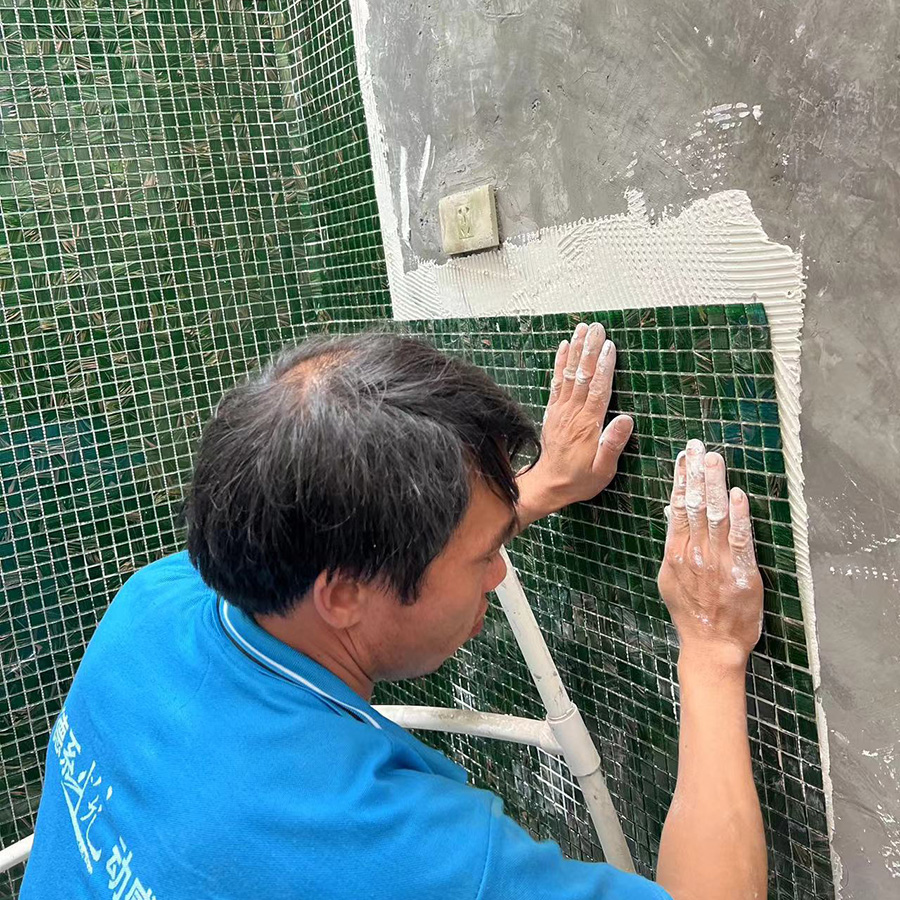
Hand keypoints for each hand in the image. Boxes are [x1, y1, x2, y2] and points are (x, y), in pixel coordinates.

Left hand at [516, 322, 633, 525]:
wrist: (548, 485)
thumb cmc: (579, 480)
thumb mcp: (603, 470)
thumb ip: (613, 445)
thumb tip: (626, 419)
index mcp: (587, 426)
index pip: (598, 390)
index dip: (604, 367)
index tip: (609, 346)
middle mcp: (572, 414)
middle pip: (583, 376)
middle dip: (590, 350)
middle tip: (597, 327)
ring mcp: (560, 410)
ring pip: (569, 374)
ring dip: (576, 350)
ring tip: (582, 329)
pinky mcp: (553, 411)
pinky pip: (556, 382)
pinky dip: (559, 363)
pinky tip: (564, 347)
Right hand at [658, 439, 763, 668]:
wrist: (711, 645)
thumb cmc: (692, 613)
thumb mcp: (670, 578)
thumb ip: (673, 546)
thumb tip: (672, 514)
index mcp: (676, 553)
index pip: (678, 507)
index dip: (681, 479)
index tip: (684, 456)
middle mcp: (694, 553)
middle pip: (695, 505)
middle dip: (696, 473)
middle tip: (699, 446)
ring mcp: (717, 562)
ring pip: (715, 515)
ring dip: (715, 485)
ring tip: (714, 459)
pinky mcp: (741, 572)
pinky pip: (739, 539)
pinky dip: (738, 516)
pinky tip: (737, 495)